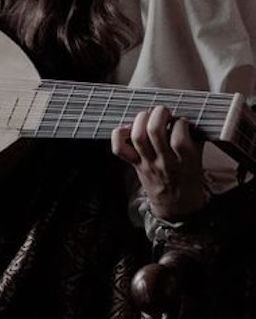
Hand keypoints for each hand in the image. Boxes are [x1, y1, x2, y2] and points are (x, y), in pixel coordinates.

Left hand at [111, 105, 207, 220]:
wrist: (175, 206)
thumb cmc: (188, 178)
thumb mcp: (199, 161)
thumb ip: (195, 140)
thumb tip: (187, 118)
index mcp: (185, 162)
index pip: (179, 138)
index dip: (180, 123)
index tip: (182, 121)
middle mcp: (164, 162)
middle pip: (154, 132)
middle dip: (158, 114)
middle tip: (163, 112)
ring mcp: (147, 163)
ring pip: (137, 136)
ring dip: (141, 119)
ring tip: (148, 116)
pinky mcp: (134, 164)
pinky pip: (119, 148)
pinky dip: (119, 134)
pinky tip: (129, 128)